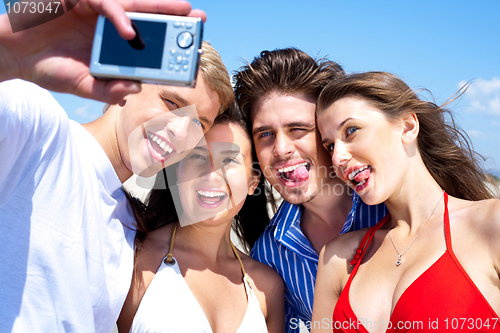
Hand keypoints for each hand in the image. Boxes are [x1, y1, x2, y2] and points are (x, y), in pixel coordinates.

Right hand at [0, 0, 205, 102]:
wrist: (15, 56)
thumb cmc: (50, 69)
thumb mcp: (84, 86)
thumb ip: (109, 89)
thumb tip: (135, 91)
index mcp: (114, 46)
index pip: (147, 42)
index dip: (168, 43)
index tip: (191, 48)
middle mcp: (110, 27)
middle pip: (148, 18)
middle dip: (174, 17)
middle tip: (198, 18)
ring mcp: (96, 12)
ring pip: (133, 5)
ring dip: (158, 6)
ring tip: (182, 10)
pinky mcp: (79, 1)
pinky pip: (104, 3)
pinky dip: (118, 16)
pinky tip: (128, 31)